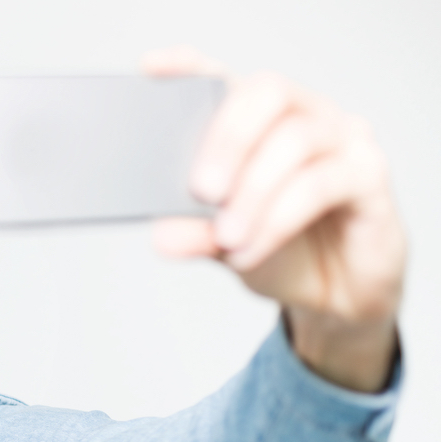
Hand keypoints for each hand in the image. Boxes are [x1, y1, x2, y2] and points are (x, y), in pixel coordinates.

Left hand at [145, 47, 405, 391]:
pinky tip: (252, 249)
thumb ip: (195, 233)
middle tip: (202, 190)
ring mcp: (340, 139)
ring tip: (227, 238)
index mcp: (256, 122)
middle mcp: (302, 115)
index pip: (223, 79)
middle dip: (228, 139)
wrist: (335, 292)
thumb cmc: (281, 251)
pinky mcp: (369, 174)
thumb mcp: (223, 246)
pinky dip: (279, 219)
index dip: (189, 68)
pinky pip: (323, 182)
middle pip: (266, 92)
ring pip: (295, 140)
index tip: (153, 69)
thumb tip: (164, 234)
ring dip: (253, 194)